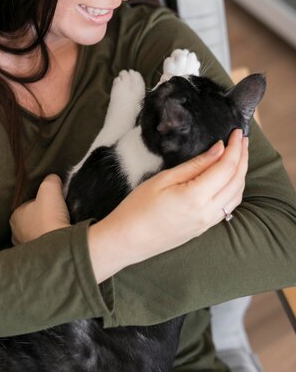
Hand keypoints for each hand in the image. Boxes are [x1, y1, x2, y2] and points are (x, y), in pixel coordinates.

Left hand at [10, 174, 70, 244]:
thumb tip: (53, 179)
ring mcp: (25, 248)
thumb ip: (50, 180)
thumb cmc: (49, 217)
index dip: (39, 202)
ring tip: (57, 226)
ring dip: (44, 230)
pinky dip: (48, 242)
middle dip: (41, 217)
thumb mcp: (50, 189)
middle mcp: (15, 234)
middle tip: (55, 214)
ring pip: (35, 234)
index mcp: (14, 217)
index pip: (25, 205)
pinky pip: (42, 246)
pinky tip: (57, 238)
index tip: (50, 202)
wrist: (59, 247)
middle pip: (30, 220)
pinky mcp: (35, 258)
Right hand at [88, 129, 247, 281]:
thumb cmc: (139, 207)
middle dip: (242, 157)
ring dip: (241, 173)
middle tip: (242, 139)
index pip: (226, 167)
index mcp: (196, 196)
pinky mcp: (204, 228)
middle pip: (236, 180)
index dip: (235, 148)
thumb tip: (218, 150)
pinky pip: (228, 206)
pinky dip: (235, 188)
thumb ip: (195, 165)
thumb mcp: (163, 179)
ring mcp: (208, 222)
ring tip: (239, 154)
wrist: (128, 240)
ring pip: (236, 195)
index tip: (236, 132)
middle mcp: (208, 212)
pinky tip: (230, 178)